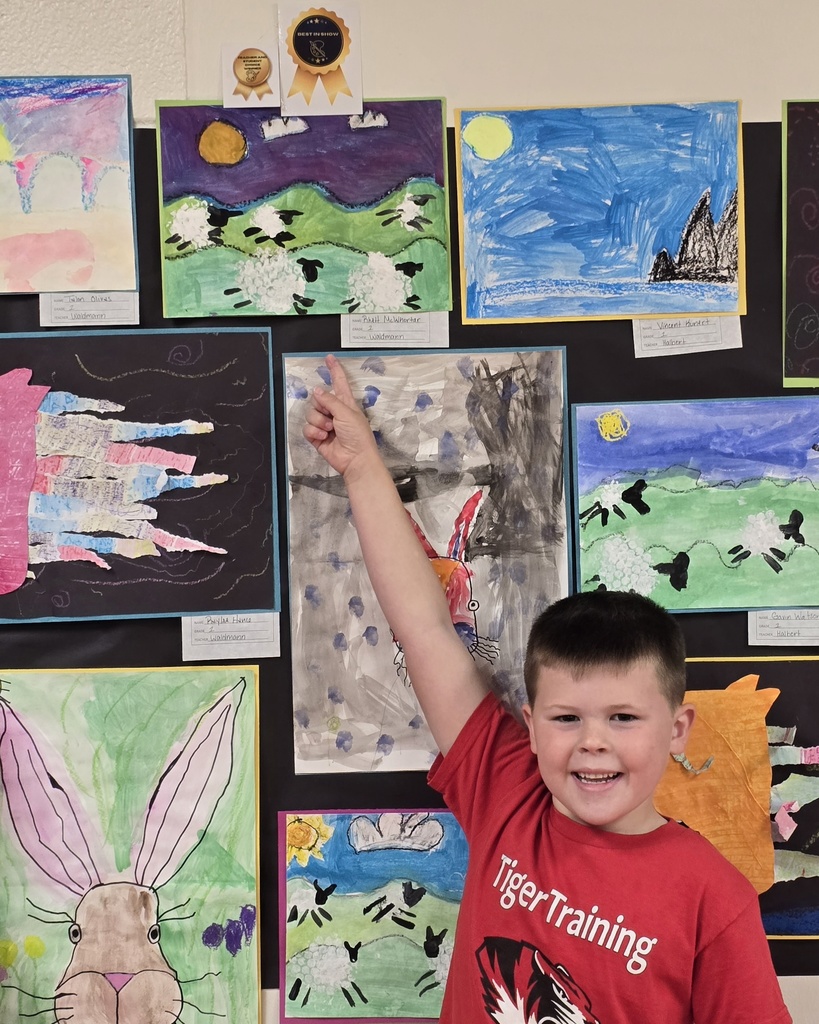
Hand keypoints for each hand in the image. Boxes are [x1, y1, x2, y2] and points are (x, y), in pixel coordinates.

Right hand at [302, 354, 379, 477]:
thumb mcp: (346, 412)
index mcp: (345, 402)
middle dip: (321, 407)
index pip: (338, 382)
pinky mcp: (317, 436)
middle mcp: (334, 411)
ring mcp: (325, 424)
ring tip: (330, 430)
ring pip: (310, 414)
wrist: (355, 459)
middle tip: (332, 417)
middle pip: (317, 399)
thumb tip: (317, 391)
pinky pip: (307, 428)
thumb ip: (330, 400)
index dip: (334, 370)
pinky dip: (314, 432)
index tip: (329, 358)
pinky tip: (323, 437)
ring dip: (319, 421)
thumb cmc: (358, 435)